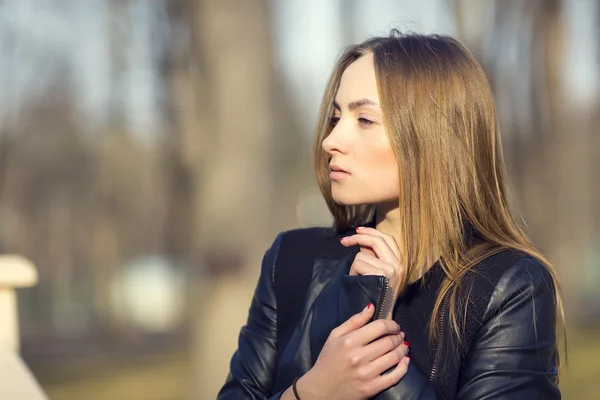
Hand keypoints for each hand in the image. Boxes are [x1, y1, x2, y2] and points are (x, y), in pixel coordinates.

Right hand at [292, 303, 409, 399]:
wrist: (320, 390)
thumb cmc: (327, 360)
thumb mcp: (335, 336)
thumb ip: (354, 321)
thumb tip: (371, 307)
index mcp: (349, 341)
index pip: (379, 327)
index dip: (391, 324)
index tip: (394, 325)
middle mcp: (359, 357)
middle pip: (389, 342)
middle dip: (398, 336)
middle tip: (400, 335)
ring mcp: (367, 373)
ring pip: (394, 357)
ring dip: (403, 349)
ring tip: (403, 345)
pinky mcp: (372, 388)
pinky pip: (394, 377)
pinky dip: (403, 367)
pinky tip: (405, 360)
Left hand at [340, 227, 403, 300]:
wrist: (381, 318)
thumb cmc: (376, 295)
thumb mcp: (380, 273)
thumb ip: (374, 256)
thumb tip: (362, 242)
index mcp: (401, 262)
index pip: (387, 238)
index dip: (371, 231)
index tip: (357, 230)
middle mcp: (399, 264)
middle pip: (377, 240)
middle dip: (357, 238)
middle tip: (344, 241)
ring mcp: (391, 270)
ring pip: (362, 254)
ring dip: (354, 265)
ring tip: (357, 278)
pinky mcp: (381, 276)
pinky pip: (359, 264)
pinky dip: (353, 272)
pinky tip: (357, 281)